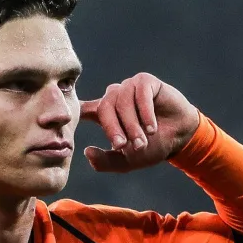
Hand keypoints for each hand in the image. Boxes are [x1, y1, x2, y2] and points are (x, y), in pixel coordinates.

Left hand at [80, 73, 199, 172]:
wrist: (180, 138)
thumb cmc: (152, 147)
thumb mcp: (126, 161)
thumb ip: (105, 161)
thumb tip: (86, 151)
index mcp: (105, 114)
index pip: (84, 109)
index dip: (75, 111)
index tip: (62, 116)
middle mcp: (115, 97)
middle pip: (105, 108)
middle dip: (114, 129)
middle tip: (124, 146)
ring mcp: (129, 87)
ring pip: (123, 102)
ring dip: (132, 124)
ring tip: (144, 140)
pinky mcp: (145, 82)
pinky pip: (140, 93)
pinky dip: (145, 112)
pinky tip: (152, 127)